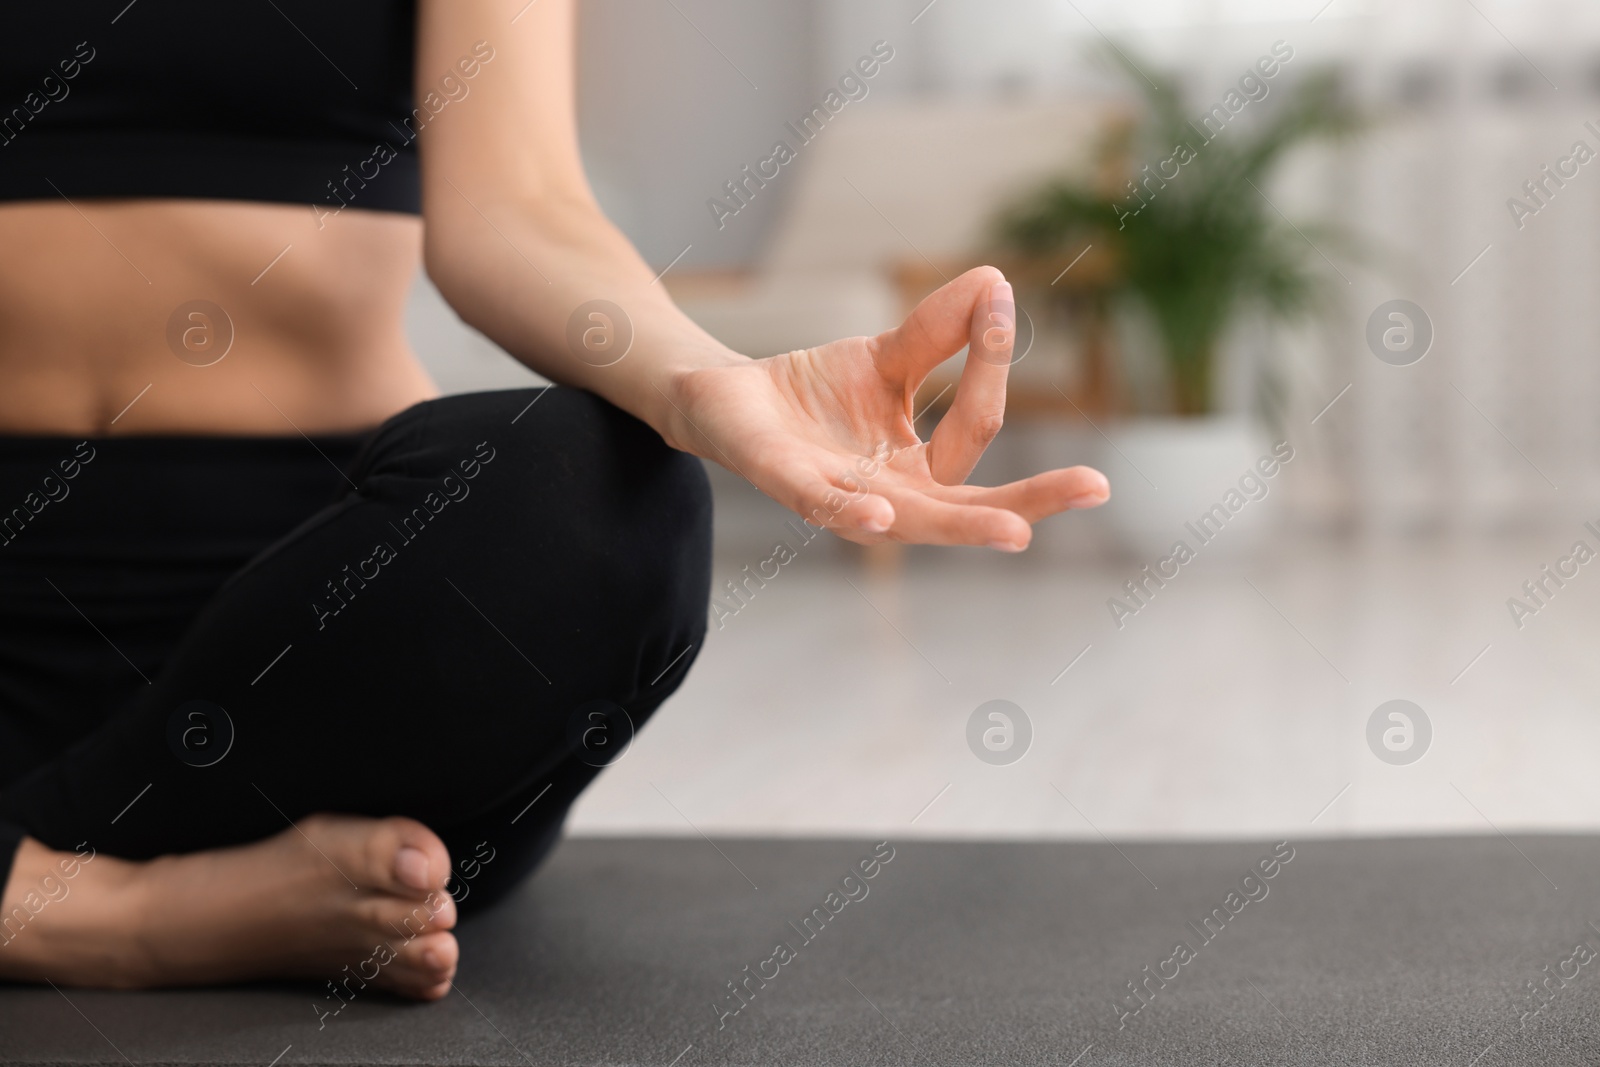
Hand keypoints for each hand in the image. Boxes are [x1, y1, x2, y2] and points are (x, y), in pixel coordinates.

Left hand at [665, 266, 1109, 548]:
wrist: (726, 398)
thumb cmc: (816, 393)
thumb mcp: (887, 356)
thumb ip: (941, 331)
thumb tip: (997, 281)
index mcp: (919, 470)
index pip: (976, 427)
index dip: (991, 364)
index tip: (997, 298)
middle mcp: (889, 496)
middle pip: (968, 504)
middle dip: (1032, 499)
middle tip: (1097, 487)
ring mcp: (840, 498)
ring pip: (908, 518)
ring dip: (962, 525)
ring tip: (1015, 532)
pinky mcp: (785, 483)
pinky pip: (823, 504)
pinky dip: (850, 512)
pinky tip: (879, 518)